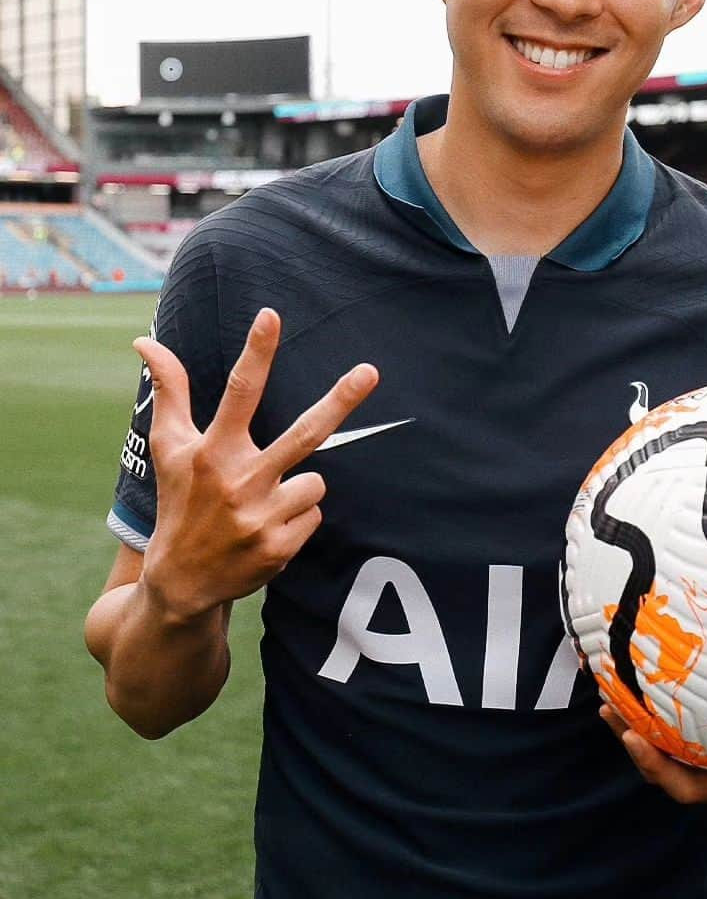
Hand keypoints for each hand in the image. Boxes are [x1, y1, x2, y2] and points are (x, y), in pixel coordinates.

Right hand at [135, 307, 377, 621]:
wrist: (181, 582)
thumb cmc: (180, 501)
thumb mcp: (168, 447)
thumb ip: (169, 391)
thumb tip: (145, 340)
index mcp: (212, 450)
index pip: (238, 392)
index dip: (256, 352)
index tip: (271, 315)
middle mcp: (238, 480)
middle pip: (304, 432)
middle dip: (340, 400)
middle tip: (370, 371)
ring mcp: (260, 515)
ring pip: (315, 481)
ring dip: (297, 488)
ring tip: (260, 505)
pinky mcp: (279, 546)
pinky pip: (315, 514)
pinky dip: (297, 518)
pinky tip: (267, 529)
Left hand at [599, 705, 706, 809]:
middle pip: (692, 788)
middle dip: (659, 767)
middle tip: (634, 738)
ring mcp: (704, 766)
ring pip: (664, 762)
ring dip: (633, 736)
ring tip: (607, 706)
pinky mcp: (685, 746)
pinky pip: (655, 734)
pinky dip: (635, 713)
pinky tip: (612, 681)